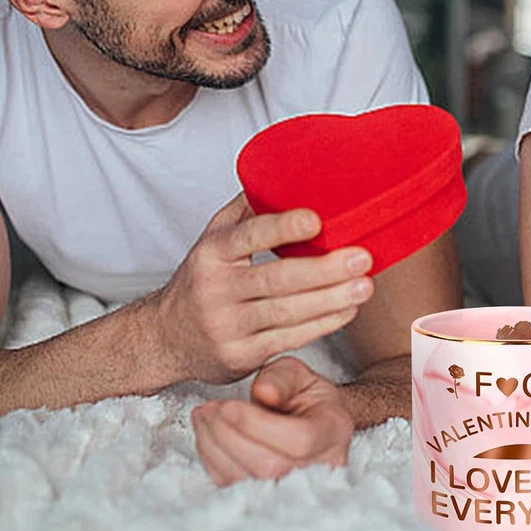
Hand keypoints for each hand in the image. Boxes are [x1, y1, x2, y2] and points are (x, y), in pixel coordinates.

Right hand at [152, 193, 373, 383]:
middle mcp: (216, 289)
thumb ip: (248, 208)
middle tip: (362, 258)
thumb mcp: (213, 237)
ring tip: (365, 286)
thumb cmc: (204, 279)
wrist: (166, 338)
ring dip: (331, 300)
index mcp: (212, 252)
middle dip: (324, 269)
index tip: (317, 220)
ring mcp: (226, 326)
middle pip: (276, 279)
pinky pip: (289, 339)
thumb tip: (288, 173)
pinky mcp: (240, 356)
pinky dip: (323, 325)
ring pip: (287, 312)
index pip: (249, 236)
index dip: (283, 228)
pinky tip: (347, 310)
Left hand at [192, 356, 354, 485]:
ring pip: (247, 481)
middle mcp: (322, 468)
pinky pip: (233, 487)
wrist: (309, 421)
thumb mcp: (299, 374)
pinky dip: (213, 460)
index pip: (299, 440)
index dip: (259, 426)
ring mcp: (295, 490)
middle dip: (231, 436)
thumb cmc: (304, 396)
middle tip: (210, 409)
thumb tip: (264, 393)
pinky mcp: (266, 498)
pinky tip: (207, 433)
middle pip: (270, 466)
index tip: (229, 406)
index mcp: (334, 432)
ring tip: (204, 416)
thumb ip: (282, 377)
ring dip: (216, 447)